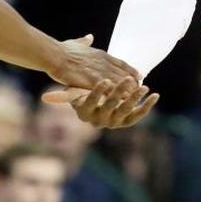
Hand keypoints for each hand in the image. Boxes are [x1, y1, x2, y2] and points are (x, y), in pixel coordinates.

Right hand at [43, 76, 158, 128]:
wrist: (98, 100)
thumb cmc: (81, 89)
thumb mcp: (72, 89)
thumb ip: (63, 93)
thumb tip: (45, 99)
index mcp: (85, 113)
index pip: (91, 103)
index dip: (97, 93)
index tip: (105, 81)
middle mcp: (99, 121)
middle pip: (110, 105)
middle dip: (119, 92)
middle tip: (126, 80)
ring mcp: (114, 122)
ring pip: (126, 110)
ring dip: (135, 97)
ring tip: (143, 86)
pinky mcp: (127, 120)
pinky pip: (138, 114)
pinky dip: (147, 105)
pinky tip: (155, 95)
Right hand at [48, 34, 140, 89]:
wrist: (56, 55)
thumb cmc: (63, 50)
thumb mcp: (76, 43)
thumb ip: (84, 42)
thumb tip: (89, 36)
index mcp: (101, 54)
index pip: (121, 62)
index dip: (130, 70)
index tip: (139, 75)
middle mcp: (104, 63)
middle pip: (123, 73)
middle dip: (133, 82)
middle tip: (141, 89)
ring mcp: (100, 72)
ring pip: (120, 82)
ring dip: (129, 89)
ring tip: (137, 96)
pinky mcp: (94, 81)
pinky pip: (110, 90)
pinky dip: (118, 95)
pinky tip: (125, 101)